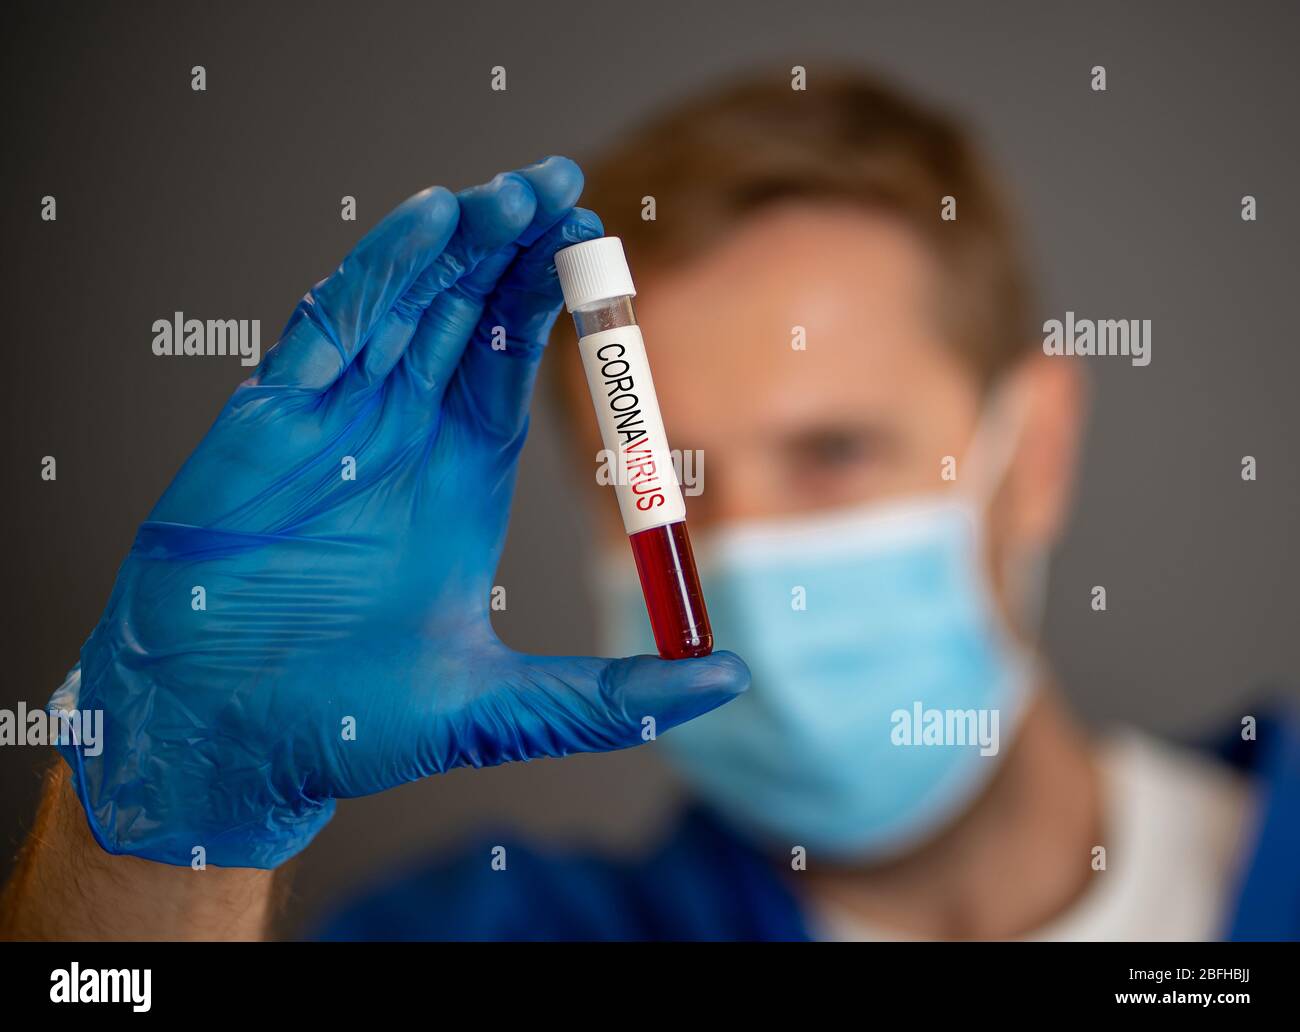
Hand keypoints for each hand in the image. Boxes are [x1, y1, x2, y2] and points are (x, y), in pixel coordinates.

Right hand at [52, 157, 747, 868]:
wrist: (228, 737)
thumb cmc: (347, 724)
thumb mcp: (502, 710)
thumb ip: (612, 695)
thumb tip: (730, 682)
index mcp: (458, 476)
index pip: (512, 361)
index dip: (552, 300)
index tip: (599, 246)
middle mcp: (402, 434)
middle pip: (465, 313)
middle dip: (513, 248)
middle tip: (565, 188)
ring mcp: (337, 417)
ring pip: (405, 302)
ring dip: (459, 242)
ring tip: (517, 191)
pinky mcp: (273, 417)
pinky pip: (331, 325)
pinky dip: (381, 272)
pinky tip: (432, 224)